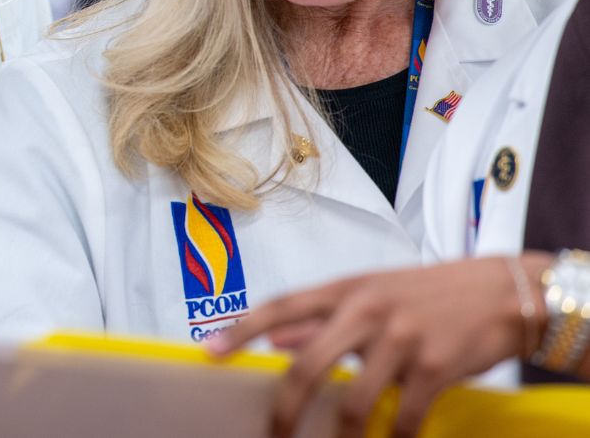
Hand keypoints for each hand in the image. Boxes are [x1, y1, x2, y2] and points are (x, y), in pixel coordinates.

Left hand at [205, 256, 545, 437]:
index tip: (210, 350)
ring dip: (339, 437)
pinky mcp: (435, 365)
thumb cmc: (429, 294)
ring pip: (353, 401)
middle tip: (273, 435)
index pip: (281, 306)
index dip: (242, 328)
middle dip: (284, 408)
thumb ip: (321, 319)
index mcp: (344, 289)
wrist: (504, 292)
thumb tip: (273, 342)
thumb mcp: (370, 294)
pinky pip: (402, 418)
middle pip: (308, 364)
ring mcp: (400, 337)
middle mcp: (366, 310)